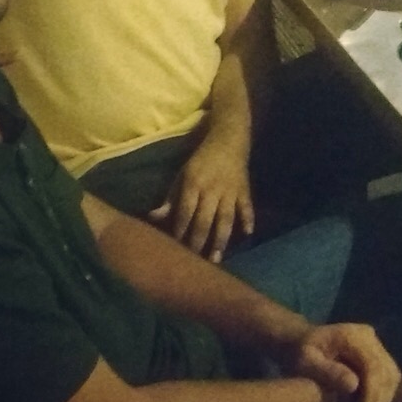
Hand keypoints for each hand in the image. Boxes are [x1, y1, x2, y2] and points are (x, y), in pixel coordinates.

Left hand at [151, 137, 253, 262]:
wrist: (228, 138)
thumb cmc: (201, 159)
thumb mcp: (182, 174)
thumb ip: (171, 197)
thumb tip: (154, 216)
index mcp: (194, 184)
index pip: (186, 212)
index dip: (180, 231)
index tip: (175, 249)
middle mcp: (212, 190)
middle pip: (204, 220)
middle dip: (199, 242)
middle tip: (195, 262)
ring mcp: (230, 191)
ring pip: (225, 219)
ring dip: (221, 239)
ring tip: (217, 259)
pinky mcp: (245, 190)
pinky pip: (247, 207)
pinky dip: (248, 219)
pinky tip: (247, 234)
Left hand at [280, 323, 401, 401]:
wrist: (302, 341)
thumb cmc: (300, 352)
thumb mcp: (305, 361)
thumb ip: (328, 371)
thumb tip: (353, 386)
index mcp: (352, 335)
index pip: (372, 365)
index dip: (371, 391)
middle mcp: (368, 336)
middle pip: (386, 370)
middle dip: (379, 397)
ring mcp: (375, 344)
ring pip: (392, 374)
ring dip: (384, 397)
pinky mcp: (378, 353)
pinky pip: (390, 376)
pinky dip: (384, 393)